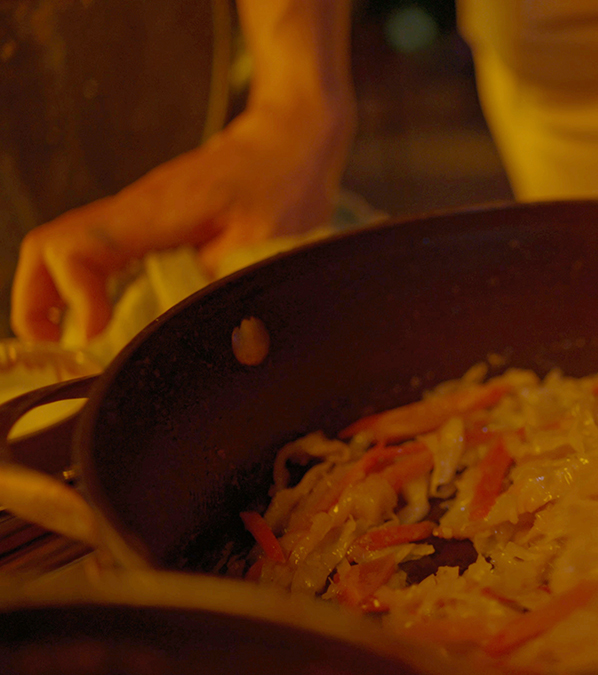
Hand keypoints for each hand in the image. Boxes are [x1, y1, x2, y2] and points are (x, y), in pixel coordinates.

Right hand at [11, 98, 352, 341]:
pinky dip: (79, 286)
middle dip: (36, 303)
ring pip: (61, 249)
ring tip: (72, 344)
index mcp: (155, 213)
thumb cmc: (282, 184)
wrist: (288, 140)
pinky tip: (100, 320)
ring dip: (51, 297)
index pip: (75, 249)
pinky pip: (92, 251)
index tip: (96, 334)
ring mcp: (133, 214)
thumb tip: (199, 331)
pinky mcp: (144, 222)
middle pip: (47, 248)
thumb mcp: (266, 241)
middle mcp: (132, 210)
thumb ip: (222, 282)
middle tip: (57, 348)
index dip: (73, 298)